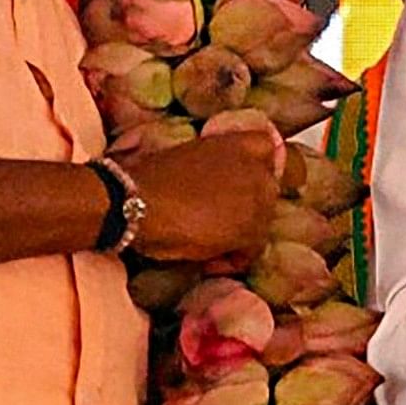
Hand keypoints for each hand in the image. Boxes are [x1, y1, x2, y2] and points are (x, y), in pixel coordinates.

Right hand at [132, 113, 284, 262]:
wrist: (138, 202)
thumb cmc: (149, 180)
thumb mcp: (188, 157)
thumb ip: (212, 165)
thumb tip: (213, 186)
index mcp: (237, 142)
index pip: (267, 149)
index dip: (255, 170)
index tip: (238, 187)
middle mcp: (255, 166)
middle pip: (266, 191)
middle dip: (247, 207)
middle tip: (218, 222)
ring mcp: (258, 196)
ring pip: (261, 222)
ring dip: (240, 234)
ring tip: (211, 245)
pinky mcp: (251, 229)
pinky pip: (251, 251)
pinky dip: (233, 259)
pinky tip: (209, 262)